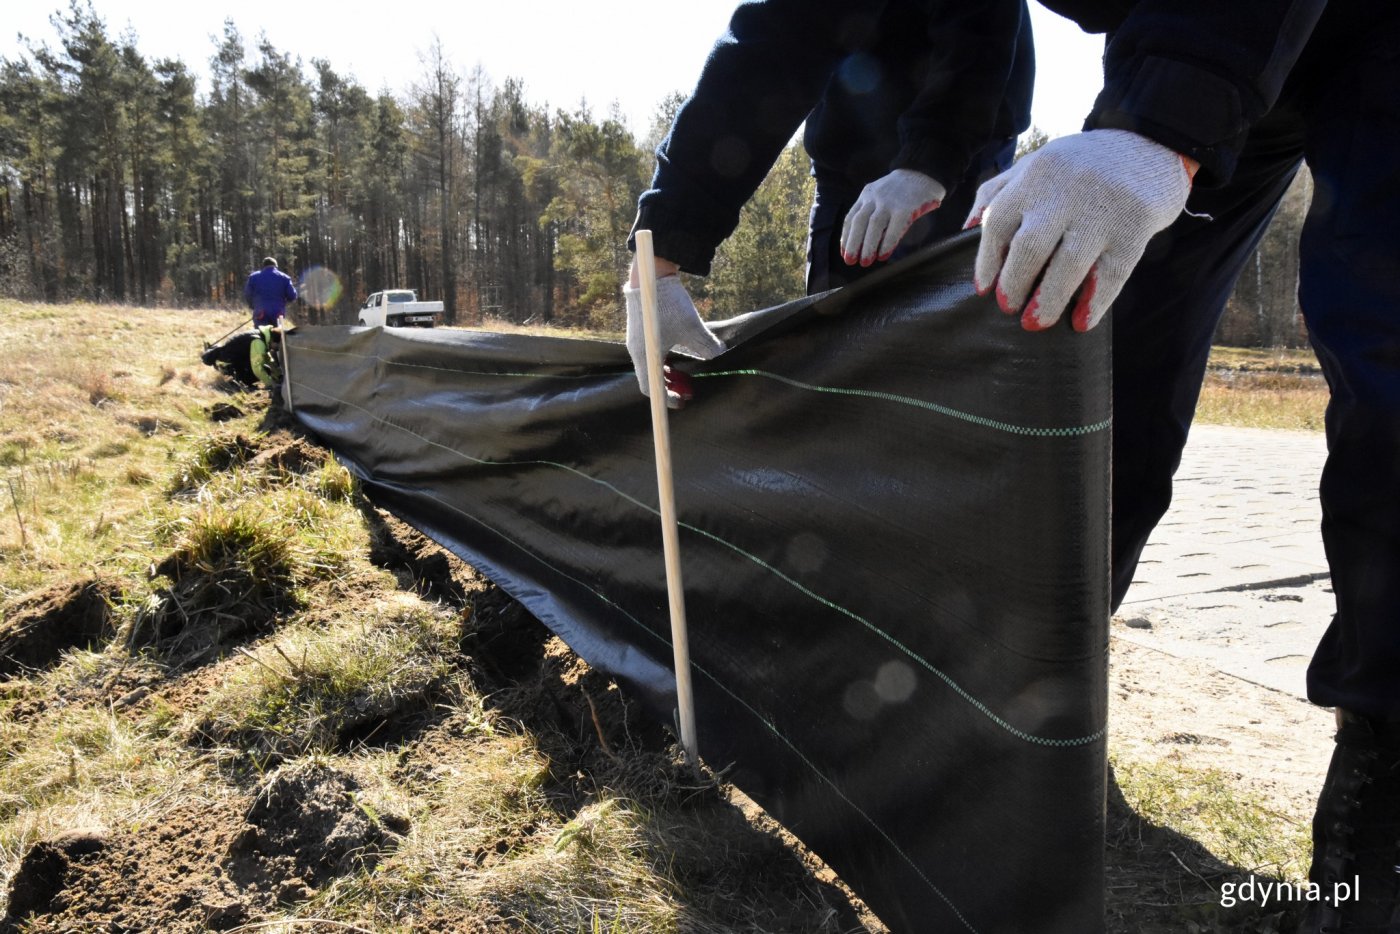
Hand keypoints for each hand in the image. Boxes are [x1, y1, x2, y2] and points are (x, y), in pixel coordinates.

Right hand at [623, 275, 724, 407]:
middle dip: (670, 388)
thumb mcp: (691, 327)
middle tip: (688, 390)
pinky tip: (679, 356)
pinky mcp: (642, 331)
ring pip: (652, 367)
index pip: (652, 388)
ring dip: (669, 374)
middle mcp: (638, 351)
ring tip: (685, 375)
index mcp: (645, 356)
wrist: (651, 275)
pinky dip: (665, 361)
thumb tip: (716, 354)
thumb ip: (706, 345)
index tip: (683, 401)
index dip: (667, 399)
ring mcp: (638, 341)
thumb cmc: (668, 303)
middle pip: (651, 379)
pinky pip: (652, 355)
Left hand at [840, 169, 946, 266]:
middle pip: (858, 222)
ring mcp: (890, 202)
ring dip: (868, 246)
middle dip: (853, 243)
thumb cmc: (900, 190)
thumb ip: (871, 211)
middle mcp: (875, 197)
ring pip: (874, 226)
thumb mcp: (880, 195)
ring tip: (865, 262)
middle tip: (850, 261)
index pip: (851, 218)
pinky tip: (883, 255)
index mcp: (866, 195)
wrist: (923, 171)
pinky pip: (893, 228)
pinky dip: (887, 243)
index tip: (844, 253)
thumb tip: (864, 241)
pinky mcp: (905, 207)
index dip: (846, 237)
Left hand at [966, 128, 1195, 331]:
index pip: (998, 223)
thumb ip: (998, 190)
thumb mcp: (1036, 163)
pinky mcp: (1135, 225)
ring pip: (1068, 264)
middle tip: (1008, 309)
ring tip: (1035, 323)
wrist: (1151, 142)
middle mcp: (1064, 192)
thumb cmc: (1081, 164)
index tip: (984, 288)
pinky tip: (1082, 321)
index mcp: (1035, 176)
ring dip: (1048, 300)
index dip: (987, 260)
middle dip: (1014, 284)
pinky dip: (1095, 301)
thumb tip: (965, 227)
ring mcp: (1102, 209)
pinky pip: (1112, 272)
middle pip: (1029, 247)